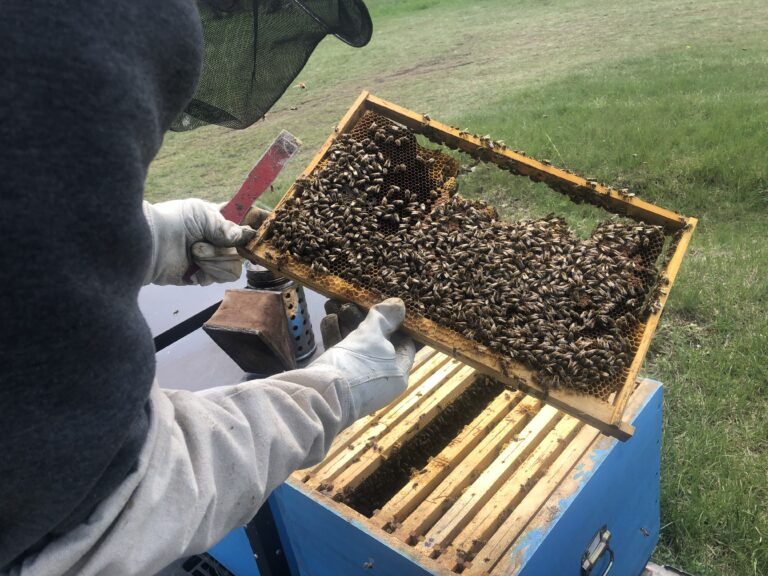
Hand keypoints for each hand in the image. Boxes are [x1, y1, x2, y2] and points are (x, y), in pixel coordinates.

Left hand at [143, 200, 267, 285]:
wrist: (150, 245)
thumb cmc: (173, 221)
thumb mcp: (202, 214)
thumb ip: (227, 225)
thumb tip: (246, 236)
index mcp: (222, 218)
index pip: (250, 219)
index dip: (261, 222)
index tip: (269, 223)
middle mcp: (222, 238)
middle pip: (246, 247)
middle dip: (227, 245)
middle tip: (214, 240)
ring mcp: (215, 258)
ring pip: (236, 264)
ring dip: (215, 258)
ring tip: (195, 252)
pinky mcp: (207, 275)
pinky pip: (223, 276)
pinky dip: (209, 271)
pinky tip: (194, 267)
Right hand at [312, 298, 415, 417]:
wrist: (320, 395)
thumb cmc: (356, 364)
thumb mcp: (372, 335)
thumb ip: (384, 318)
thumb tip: (400, 304)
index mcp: (399, 373)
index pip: (405, 344)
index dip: (398, 323)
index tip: (389, 307)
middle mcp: (382, 380)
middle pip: (377, 343)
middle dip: (364, 320)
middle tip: (353, 302)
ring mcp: (360, 382)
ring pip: (356, 347)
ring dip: (346, 324)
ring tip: (335, 304)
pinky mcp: (340, 382)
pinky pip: (342, 356)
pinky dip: (335, 337)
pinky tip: (328, 319)